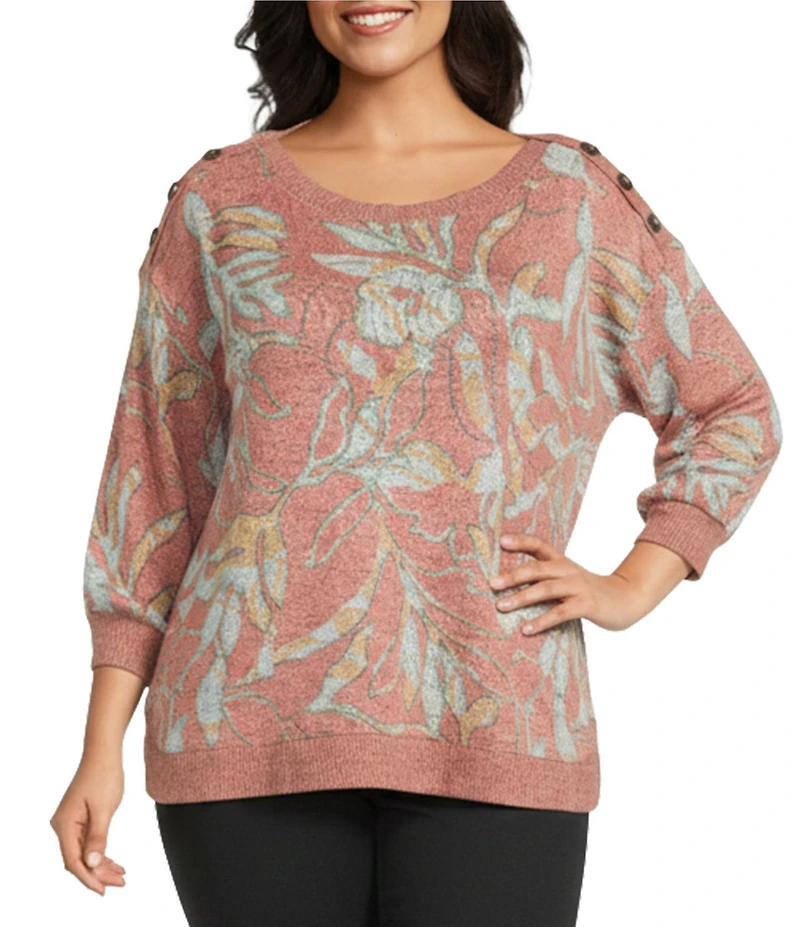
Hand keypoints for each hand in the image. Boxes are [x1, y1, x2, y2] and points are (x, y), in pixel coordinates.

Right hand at [50, 754, 126, 894]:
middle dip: (98, 874)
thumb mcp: (104, 809)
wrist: (103, 752)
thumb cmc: (104, 776)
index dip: (88, 878)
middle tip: (120, 883)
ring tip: (121, 876)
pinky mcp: (80, 819)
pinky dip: (101, 853)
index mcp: (64, 825)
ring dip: (102, 865)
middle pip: (78, 859)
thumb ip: (98, 837)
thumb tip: (92, 863)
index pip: (73, 861)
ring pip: (84, 853)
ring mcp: (70, 823)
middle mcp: (63, 826)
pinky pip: (88, 843)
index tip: (103, 890)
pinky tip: (115, 863)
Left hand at [489, 533, 651, 635]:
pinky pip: (560, 613)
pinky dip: (541, 621)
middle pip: (537, 568)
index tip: (501, 541)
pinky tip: (525, 630)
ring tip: (501, 606)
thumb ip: (546, 577)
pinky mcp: (586, 605)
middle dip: (512, 576)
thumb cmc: (589, 591)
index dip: (521, 541)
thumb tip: (510, 583)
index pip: (539, 545)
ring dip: (521, 598)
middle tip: (491, 583)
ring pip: (546, 589)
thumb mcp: (568, 578)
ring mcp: (578, 586)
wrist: (626, 599)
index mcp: (562, 561)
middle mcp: (568, 570)